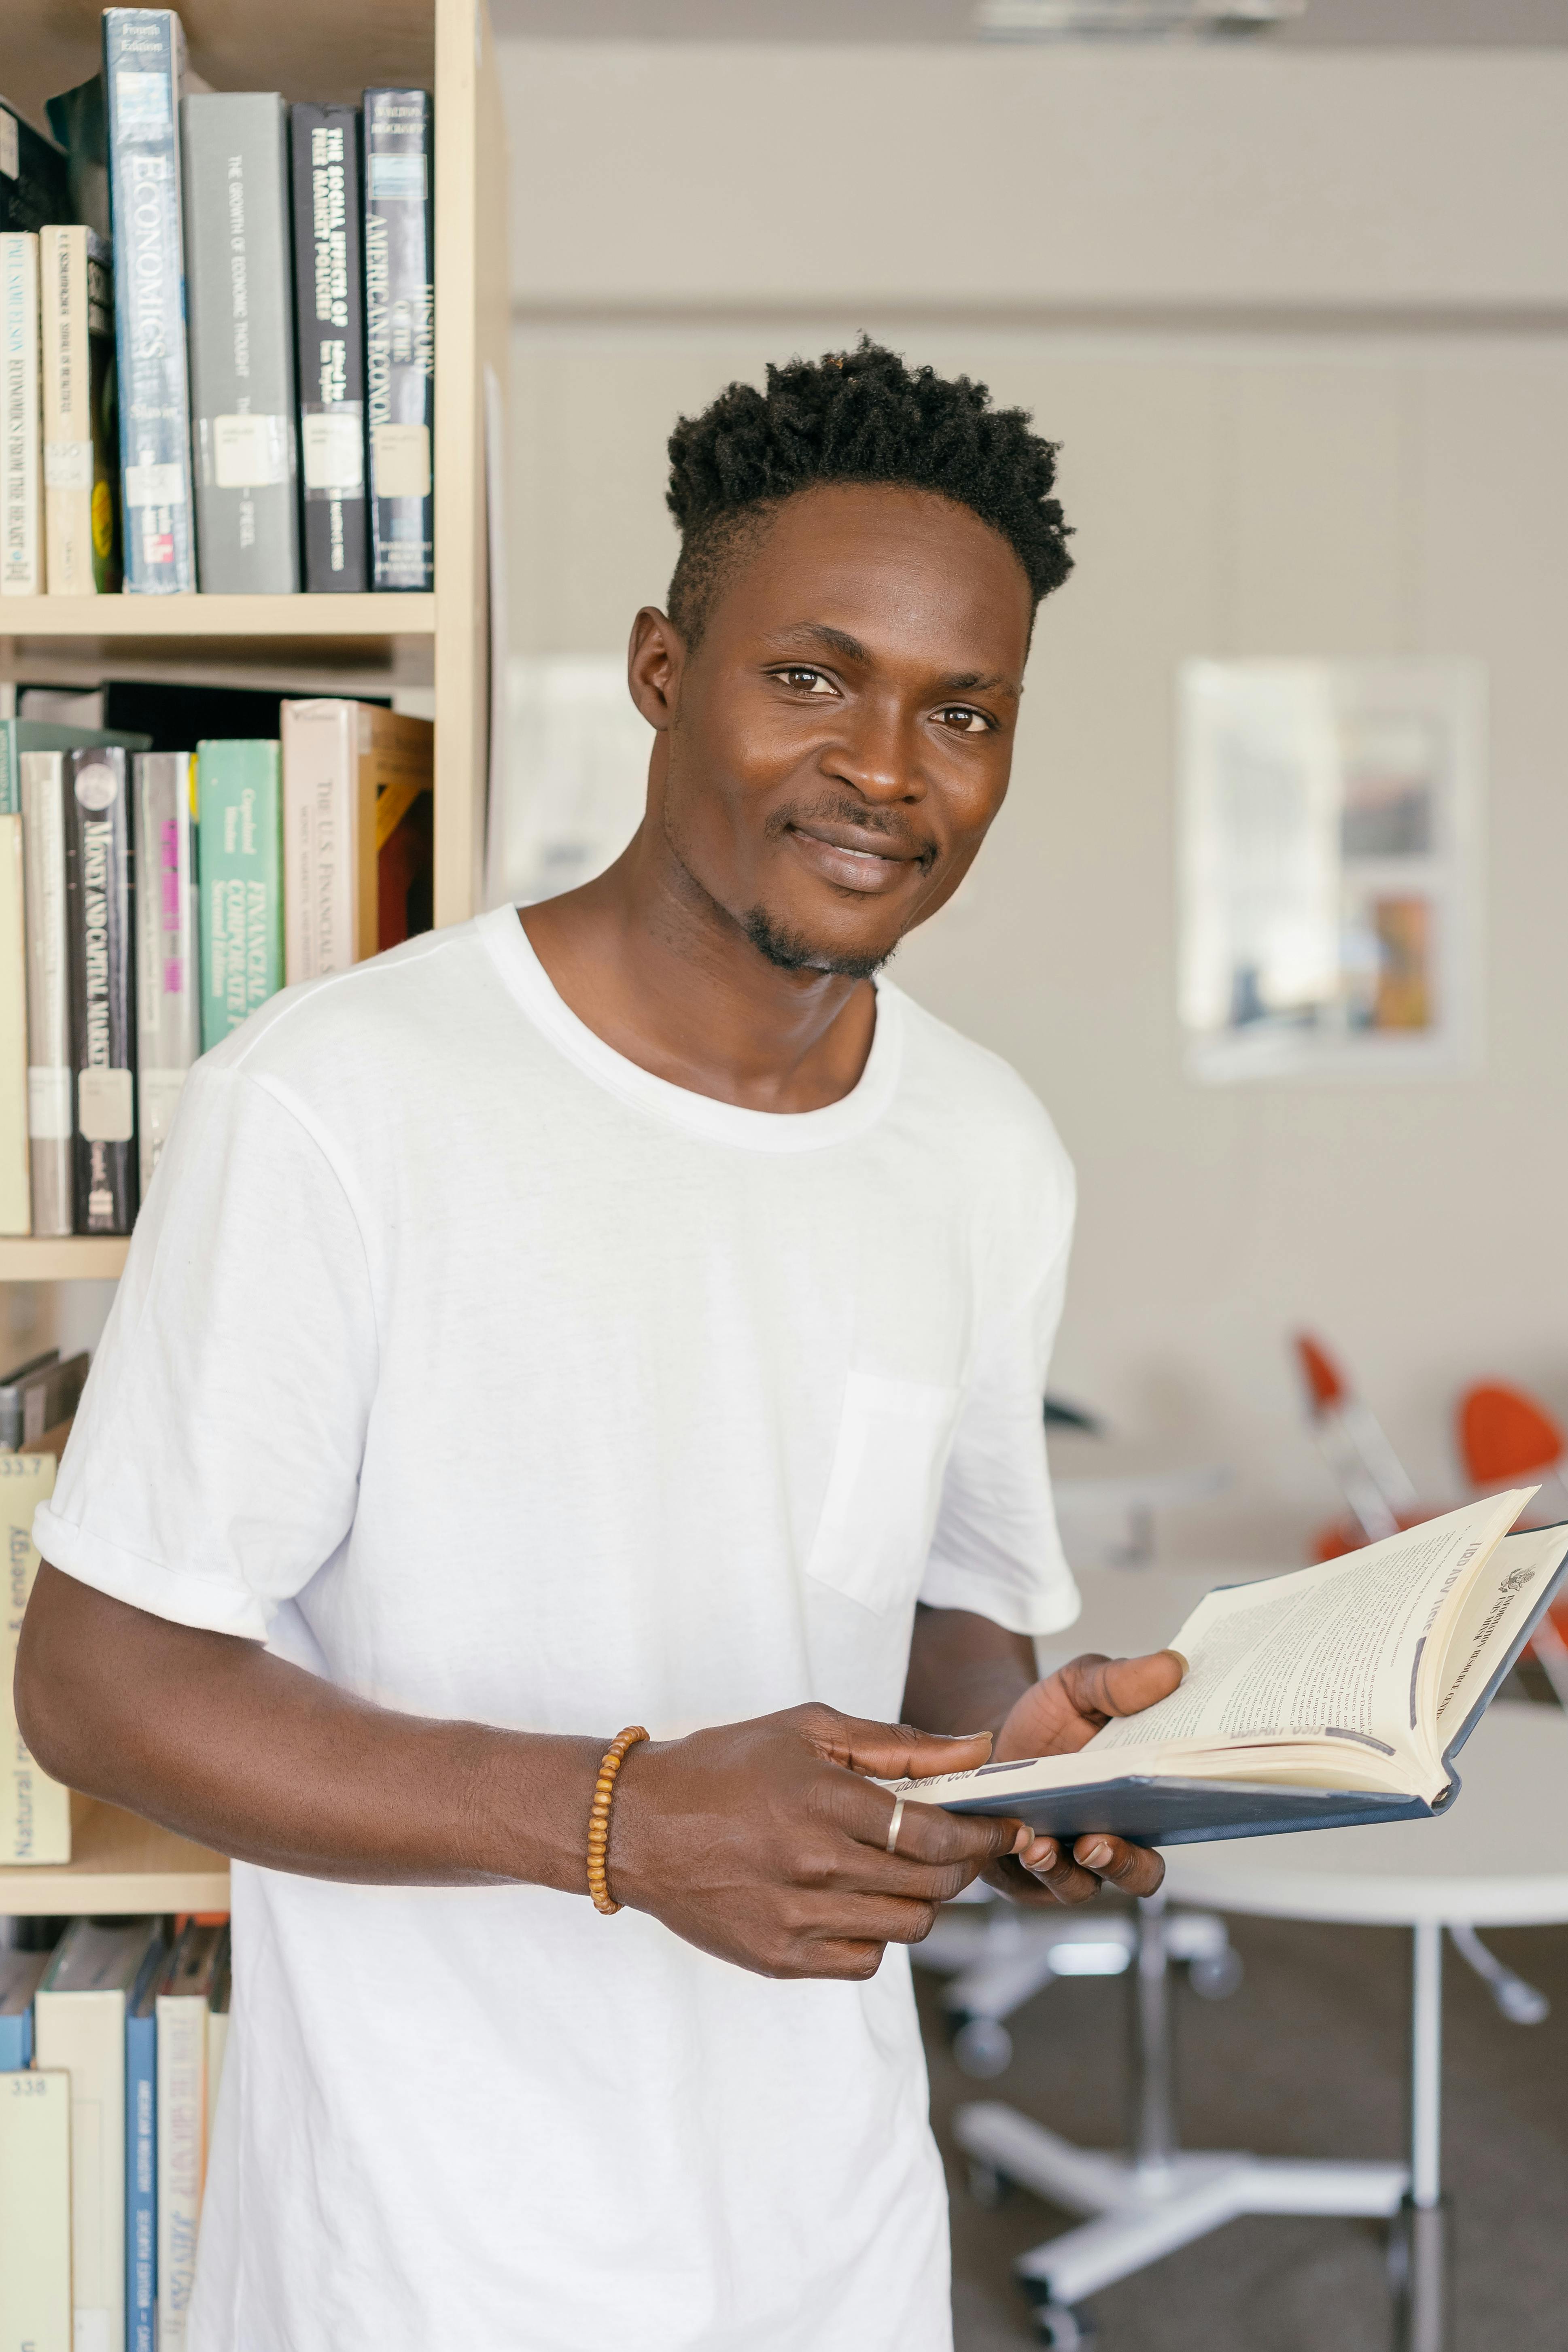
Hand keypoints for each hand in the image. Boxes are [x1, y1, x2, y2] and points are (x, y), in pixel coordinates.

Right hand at [607, 1703, 1033, 1981]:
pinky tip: (860, 1901)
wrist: (637, 1825)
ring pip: (906, 1927)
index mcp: (823, 1802)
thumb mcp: (810, 1730)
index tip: (1003, 1826)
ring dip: (923, 1901)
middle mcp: (812, 1865)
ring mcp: (794, 1920)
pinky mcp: (778, 1959)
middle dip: (963, 1866)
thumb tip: (977, 1750)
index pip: (935, 1835)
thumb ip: (900, 1744)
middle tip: (963, 1846)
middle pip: (931, 1886)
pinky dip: (877, 1934)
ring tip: (906, 1871)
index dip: (982, 1834)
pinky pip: (864, 1960)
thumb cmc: (726, 1766)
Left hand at [982, 1650, 1184, 1907]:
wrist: (990, 1738)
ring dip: (1066, 1872)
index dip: (1193, 1813)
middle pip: (1137, 1874)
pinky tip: (1019, 1842)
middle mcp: (1114, 1842)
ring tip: (1044, 1845)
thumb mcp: (1079, 1685)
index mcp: (1144, 1802)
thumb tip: (1173, 1666)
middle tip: (1101, 1841)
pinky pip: (1030, 1886)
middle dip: (1123, 1863)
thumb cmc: (1050, 1719)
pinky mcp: (1023, 1877)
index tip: (1186, 1794)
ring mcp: (1069, 1865)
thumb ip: (1119, 1681)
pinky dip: (1026, 1869)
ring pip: (1080, 1888)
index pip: (1180, 1820)